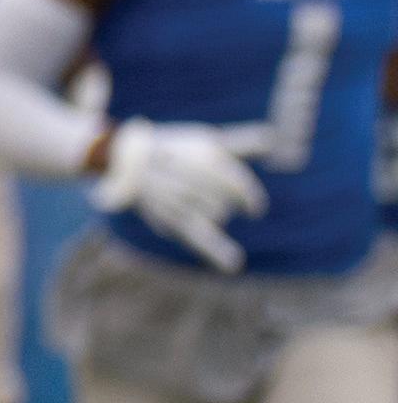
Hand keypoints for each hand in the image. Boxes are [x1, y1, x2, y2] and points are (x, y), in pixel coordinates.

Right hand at [89, 118, 264, 272]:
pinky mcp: (171, 217)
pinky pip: (198, 236)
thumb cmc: (174, 149)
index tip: (253, 207)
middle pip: (228, 202)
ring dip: (211, 212)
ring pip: (216, 216)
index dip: (249, 197)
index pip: (239, 185)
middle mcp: (194, 177)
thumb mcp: (207, 140)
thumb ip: (242, 144)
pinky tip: (234, 264)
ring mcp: (182, 198)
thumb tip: (274, 138)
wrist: (127, 159)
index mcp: (207, 156)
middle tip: (199, 191)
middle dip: (220, 200)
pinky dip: (217, 252)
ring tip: (189, 199)